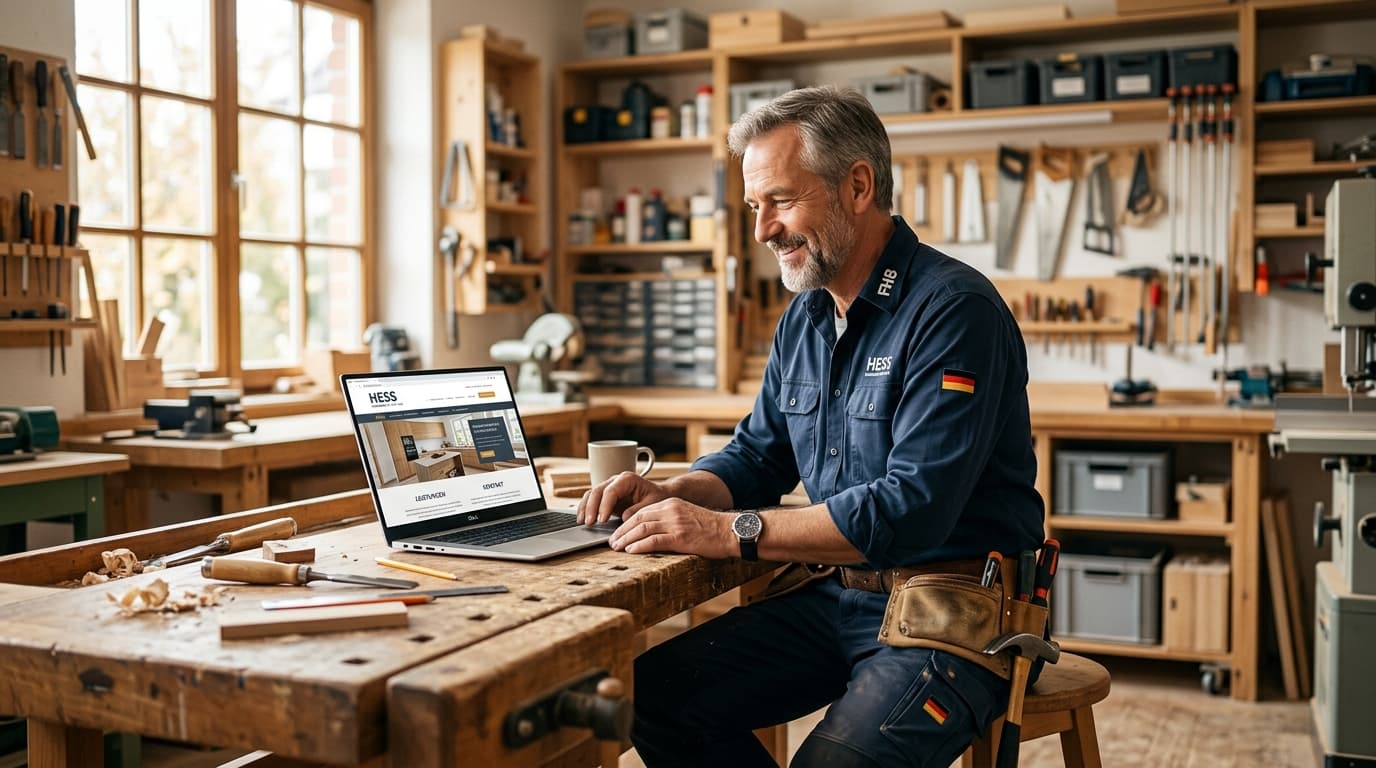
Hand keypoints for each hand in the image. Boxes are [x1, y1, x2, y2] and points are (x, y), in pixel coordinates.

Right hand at [577, 471, 670, 524]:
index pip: (611, 491)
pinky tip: (582, 519)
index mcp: (627, 479)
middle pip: (597, 491)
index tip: (602, 520)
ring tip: (583, 523)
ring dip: (585, 508)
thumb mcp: (652, 504)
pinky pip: (591, 499)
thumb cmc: (656, 497)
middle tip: (590, 523)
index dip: (604, 505)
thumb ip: (638, 509)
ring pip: (591, 494)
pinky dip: (585, 508)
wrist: (658, 494)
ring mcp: (609, 487)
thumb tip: (624, 517)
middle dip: (591, 508)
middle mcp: (615, 480)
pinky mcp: (605, 496)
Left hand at [608, 499, 735, 557]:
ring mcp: (675, 523)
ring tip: (616, 548)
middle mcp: (671, 510)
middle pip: (637, 519)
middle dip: (621, 531)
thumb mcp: (687, 517)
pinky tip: (631, 551)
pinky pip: (654, 540)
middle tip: (611, 542)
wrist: (731, 531)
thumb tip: (651, 532)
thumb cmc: (711, 528)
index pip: (641, 512)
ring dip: (626, 539)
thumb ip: (670, 520)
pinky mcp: (681, 537)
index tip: (618, 533)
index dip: (626, 523)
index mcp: (672, 504)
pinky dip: (639, 546)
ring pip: (642, 529)